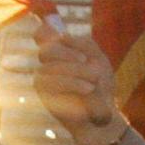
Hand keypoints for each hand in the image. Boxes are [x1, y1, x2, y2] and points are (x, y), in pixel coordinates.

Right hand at [32, 24, 122, 144]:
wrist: (102, 113)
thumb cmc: (101, 86)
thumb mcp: (99, 60)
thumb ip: (83, 44)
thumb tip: (62, 36)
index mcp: (61, 51)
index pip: (42, 35)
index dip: (43, 31)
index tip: (58, 35)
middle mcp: (48, 62)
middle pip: (47, 49)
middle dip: (68, 54)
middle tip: (85, 61)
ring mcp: (42, 77)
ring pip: (50, 66)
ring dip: (75, 72)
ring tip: (93, 82)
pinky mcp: (42, 93)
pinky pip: (51, 82)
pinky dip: (72, 83)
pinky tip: (87, 88)